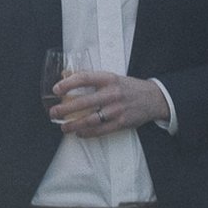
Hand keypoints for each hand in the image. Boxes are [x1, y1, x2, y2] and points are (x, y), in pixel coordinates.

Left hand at [48, 69, 168, 136]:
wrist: (154, 98)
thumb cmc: (128, 87)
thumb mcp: (111, 77)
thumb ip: (89, 76)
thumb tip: (65, 74)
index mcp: (109, 79)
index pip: (84, 78)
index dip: (68, 84)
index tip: (56, 89)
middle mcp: (112, 93)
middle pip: (83, 102)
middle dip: (64, 109)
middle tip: (53, 113)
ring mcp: (117, 109)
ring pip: (90, 119)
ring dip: (73, 125)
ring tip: (63, 127)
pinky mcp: (122, 122)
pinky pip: (101, 130)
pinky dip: (87, 133)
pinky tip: (79, 133)